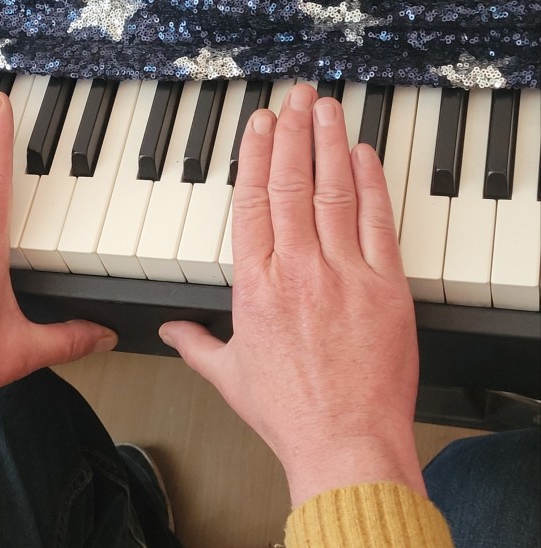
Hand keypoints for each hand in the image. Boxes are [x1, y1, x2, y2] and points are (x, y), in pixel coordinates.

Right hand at [160, 85, 423, 505]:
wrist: (345, 442)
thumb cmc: (289, 413)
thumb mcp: (228, 376)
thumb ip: (193, 343)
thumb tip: (168, 330)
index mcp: (256, 287)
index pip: (253, 204)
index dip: (257, 157)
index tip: (260, 128)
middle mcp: (297, 271)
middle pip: (293, 185)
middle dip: (293, 134)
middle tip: (294, 99)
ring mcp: (344, 275)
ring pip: (335, 193)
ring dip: (330, 144)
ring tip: (325, 109)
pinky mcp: (385, 286)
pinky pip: (376, 223)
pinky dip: (371, 185)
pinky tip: (364, 157)